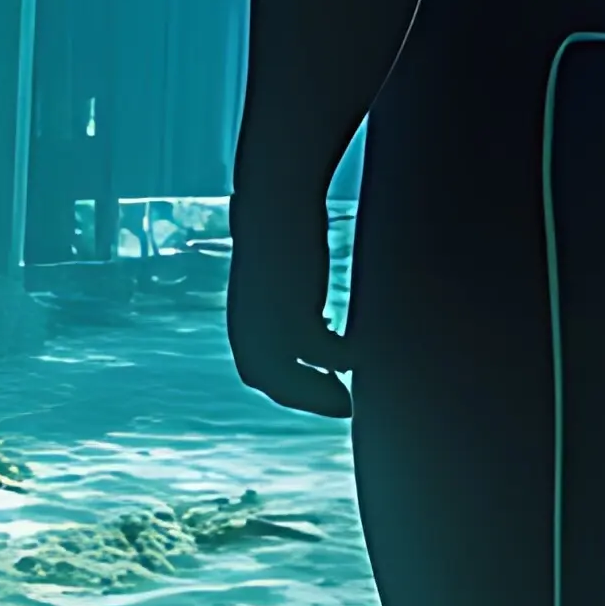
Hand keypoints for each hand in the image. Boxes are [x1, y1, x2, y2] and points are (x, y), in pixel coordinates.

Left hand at [226, 222, 355, 422]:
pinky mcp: (293, 311)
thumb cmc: (282, 233)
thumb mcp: (281, 277)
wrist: (276, 198)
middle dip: (309, 399)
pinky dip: (342, 359)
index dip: (292, 388)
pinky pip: (322, 353)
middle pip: (275, 383)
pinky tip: (361, 355)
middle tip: (345, 407)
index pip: (260, 373)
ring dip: (322, 393)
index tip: (323, 390)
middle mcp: (247, 328)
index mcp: (242, 321)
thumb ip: (289, 303)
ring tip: (353, 398)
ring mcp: (267, 325)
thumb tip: (318, 321)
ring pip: (293, 378)